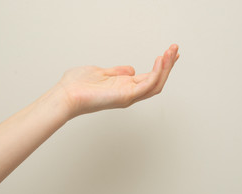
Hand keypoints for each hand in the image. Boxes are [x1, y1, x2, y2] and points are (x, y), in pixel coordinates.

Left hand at [54, 44, 179, 118]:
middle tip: (175, 49)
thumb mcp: (101, 72)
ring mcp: (128, 96)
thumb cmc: (77, 85)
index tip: (170, 53)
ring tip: (171, 52)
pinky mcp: (125, 96)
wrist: (66, 95)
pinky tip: (160, 60)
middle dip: (168, 65)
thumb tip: (131, 70)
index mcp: (124, 87)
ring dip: (166, 67)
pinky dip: (156, 73)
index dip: (161, 66)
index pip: (149, 77)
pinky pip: (147, 85)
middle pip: (156, 81)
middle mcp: (129, 93)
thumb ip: (117, 72)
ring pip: (155, 83)